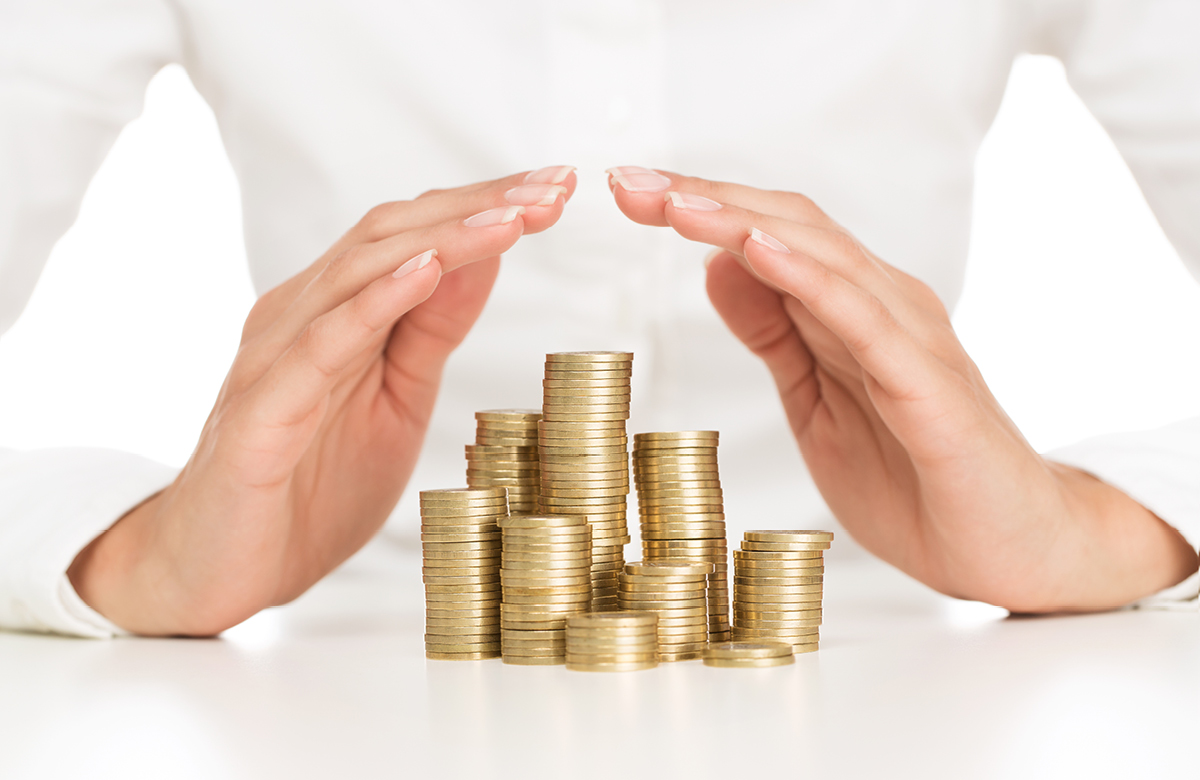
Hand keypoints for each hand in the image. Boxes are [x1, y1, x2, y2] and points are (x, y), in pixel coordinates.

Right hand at [68, 167, 577, 634]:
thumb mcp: (399, 398)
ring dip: (443, 239)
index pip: (414, 235)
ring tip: (510, 218)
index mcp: (335, 312)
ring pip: (359, 273)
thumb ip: (432, 329)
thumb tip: (485, 257)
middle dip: (478, 207)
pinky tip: (426, 271)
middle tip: (554, 188)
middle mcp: (301, 316)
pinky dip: (375, 302)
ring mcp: (276, 357)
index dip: (485, 207)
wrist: (223, 571)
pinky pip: (320, 344)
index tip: (556, 189)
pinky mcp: (261, 410)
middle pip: (392, 234)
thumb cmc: (311, 485)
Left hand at [608, 167, 1197, 610]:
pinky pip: (864, 319)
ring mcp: (908, 338)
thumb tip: (717, 267)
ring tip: (678, 204)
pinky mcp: (928, 384)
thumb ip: (776, 334)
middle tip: (630, 183)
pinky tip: (759, 250)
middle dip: (705, 201)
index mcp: (849, 310)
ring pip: (821, 257)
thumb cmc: (913, 477)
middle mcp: (881, 306)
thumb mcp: (814, 402)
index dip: (700, 209)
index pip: (769, 235)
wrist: (1007, 550)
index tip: (630, 192)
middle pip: (787, 228)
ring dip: (743, 224)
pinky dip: (811, 278)